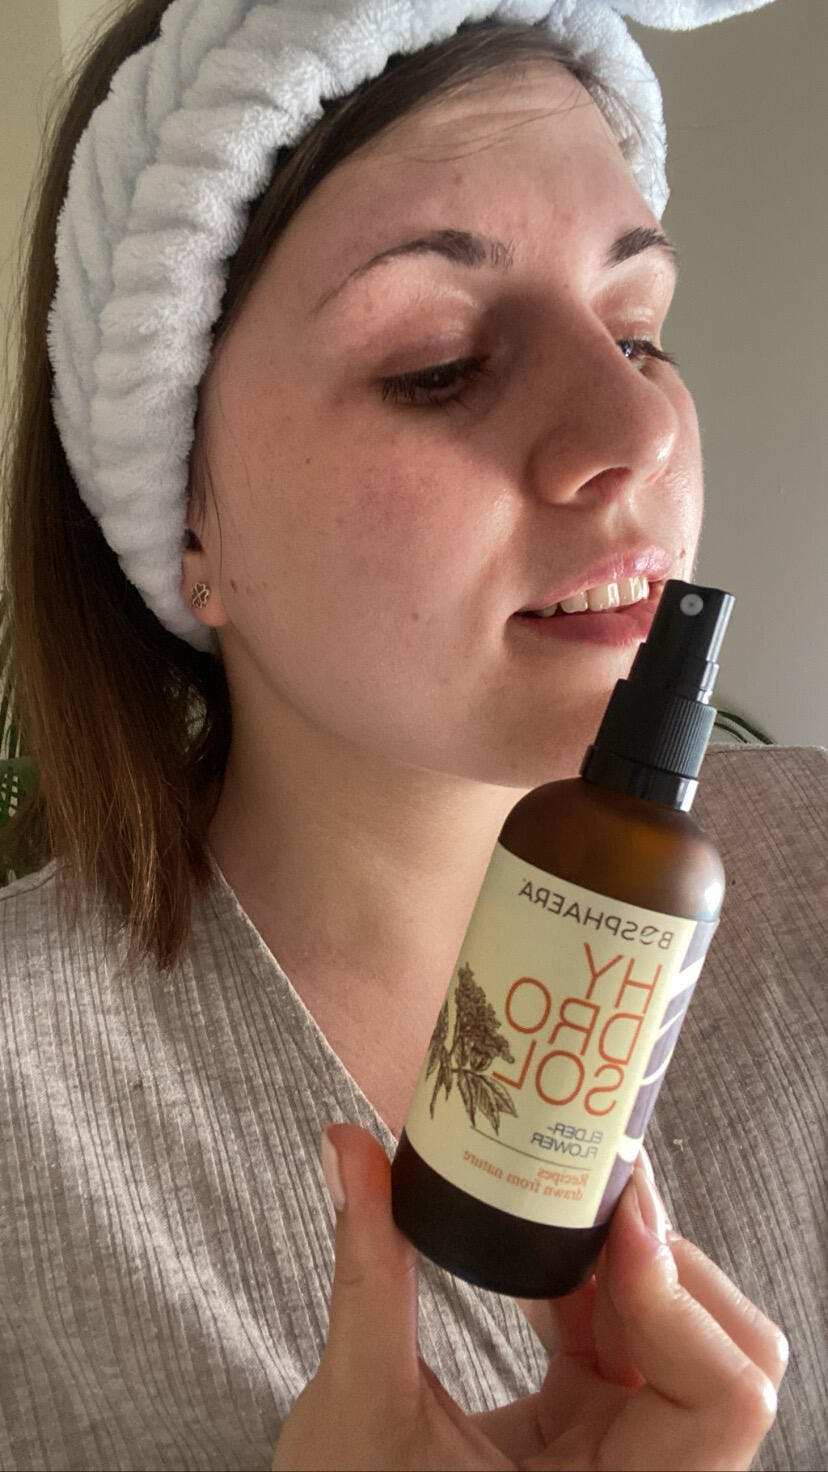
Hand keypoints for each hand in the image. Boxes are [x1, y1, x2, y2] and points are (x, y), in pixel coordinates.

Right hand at [272, 1124, 786, 1470]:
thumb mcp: (360, 1411)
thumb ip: (369, 1275)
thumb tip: (346, 1146)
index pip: (722, 1398)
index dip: (679, 1298)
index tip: (618, 1218)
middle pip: (721, 1355)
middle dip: (661, 1263)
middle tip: (592, 1195)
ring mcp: (621, 1458)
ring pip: (681, 1343)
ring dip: (626, 1266)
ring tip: (559, 1205)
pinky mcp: (592, 1435)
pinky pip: (627, 1348)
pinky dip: (592, 1288)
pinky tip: (534, 1254)